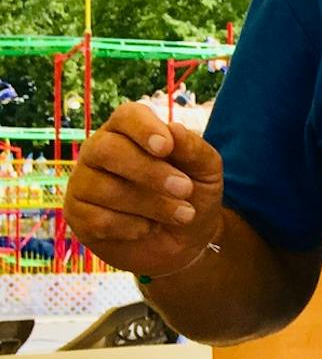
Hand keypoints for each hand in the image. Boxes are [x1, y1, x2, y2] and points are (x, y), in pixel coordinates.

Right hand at [63, 102, 224, 277]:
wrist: (184, 241)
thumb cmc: (192, 196)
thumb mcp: (206, 172)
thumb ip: (194, 150)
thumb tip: (175, 129)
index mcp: (129, 131)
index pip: (126, 116)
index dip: (144, 129)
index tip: (166, 147)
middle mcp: (99, 151)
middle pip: (107, 150)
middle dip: (150, 172)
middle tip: (185, 189)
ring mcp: (83, 182)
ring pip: (105, 188)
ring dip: (152, 204)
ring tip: (182, 214)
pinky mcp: (78, 214)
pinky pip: (99, 219)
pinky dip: (132, 227)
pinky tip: (148, 227)